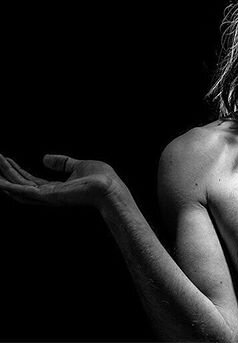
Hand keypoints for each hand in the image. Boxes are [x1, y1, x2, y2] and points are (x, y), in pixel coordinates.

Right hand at [0, 154, 124, 208]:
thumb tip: (44, 158)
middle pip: (21, 183)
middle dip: (7, 172)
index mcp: (56, 188)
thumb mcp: (78, 165)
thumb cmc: (100, 178)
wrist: (110, 186)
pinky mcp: (48, 196)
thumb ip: (62, 163)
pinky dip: (9, 187)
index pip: (31, 180)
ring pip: (18, 188)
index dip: (17, 170)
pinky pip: (24, 191)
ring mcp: (48, 197)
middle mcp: (49, 195)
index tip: (6, 159)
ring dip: (4, 178)